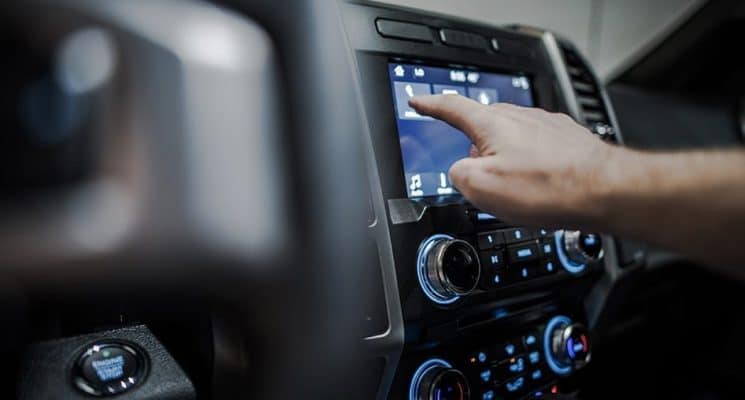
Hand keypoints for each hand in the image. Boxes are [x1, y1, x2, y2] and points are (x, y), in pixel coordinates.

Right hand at [409, 94, 620, 228]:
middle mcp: (520, 117)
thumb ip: (459, 174)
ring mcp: (546, 125)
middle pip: (484, 127)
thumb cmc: (549, 188)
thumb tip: (462, 171)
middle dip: (478, 150)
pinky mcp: (567, 139)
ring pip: (513, 140)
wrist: (606, 191)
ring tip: (520, 190)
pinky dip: (533, 165)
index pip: (452, 107)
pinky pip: (538, 149)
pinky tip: (541, 186)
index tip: (419, 101)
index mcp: (492, 124)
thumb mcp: (482, 189)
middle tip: (482, 178)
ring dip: (509, 160)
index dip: (430, 105)